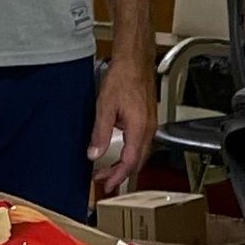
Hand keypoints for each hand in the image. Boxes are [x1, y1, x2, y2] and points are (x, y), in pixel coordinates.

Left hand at [88, 56, 156, 195]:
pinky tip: (120, 151)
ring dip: (125, 164)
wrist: (135, 60)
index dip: (117, 177)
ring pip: (140, 154)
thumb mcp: (105, 107)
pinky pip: (141, 144)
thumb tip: (94, 154)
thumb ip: (100, 134)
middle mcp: (149, 130)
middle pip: (137, 162)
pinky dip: (130, 153)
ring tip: (109, 169)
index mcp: (139, 130)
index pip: (129, 163)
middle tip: (104, 180)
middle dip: (120, 174)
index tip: (106, 184)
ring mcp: (151, 125)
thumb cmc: (123, 78)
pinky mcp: (149, 119)